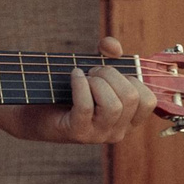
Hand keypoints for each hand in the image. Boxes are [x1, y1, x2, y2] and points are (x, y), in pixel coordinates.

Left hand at [7, 38, 156, 144]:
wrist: (34, 111)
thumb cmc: (69, 90)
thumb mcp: (95, 70)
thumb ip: (108, 54)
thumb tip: (113, 47)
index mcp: (128, 120)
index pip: (148, 101)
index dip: (133, 79)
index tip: (113, 74)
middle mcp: (118, 131)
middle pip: (131, 98)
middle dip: (111, 75)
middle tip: (93, 72)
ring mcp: (98, 135)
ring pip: (113, 105)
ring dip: (97, 82)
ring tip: (84, 77)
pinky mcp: (77, 133)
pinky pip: (87, 106)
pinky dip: (80, 85)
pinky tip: (74, 75)